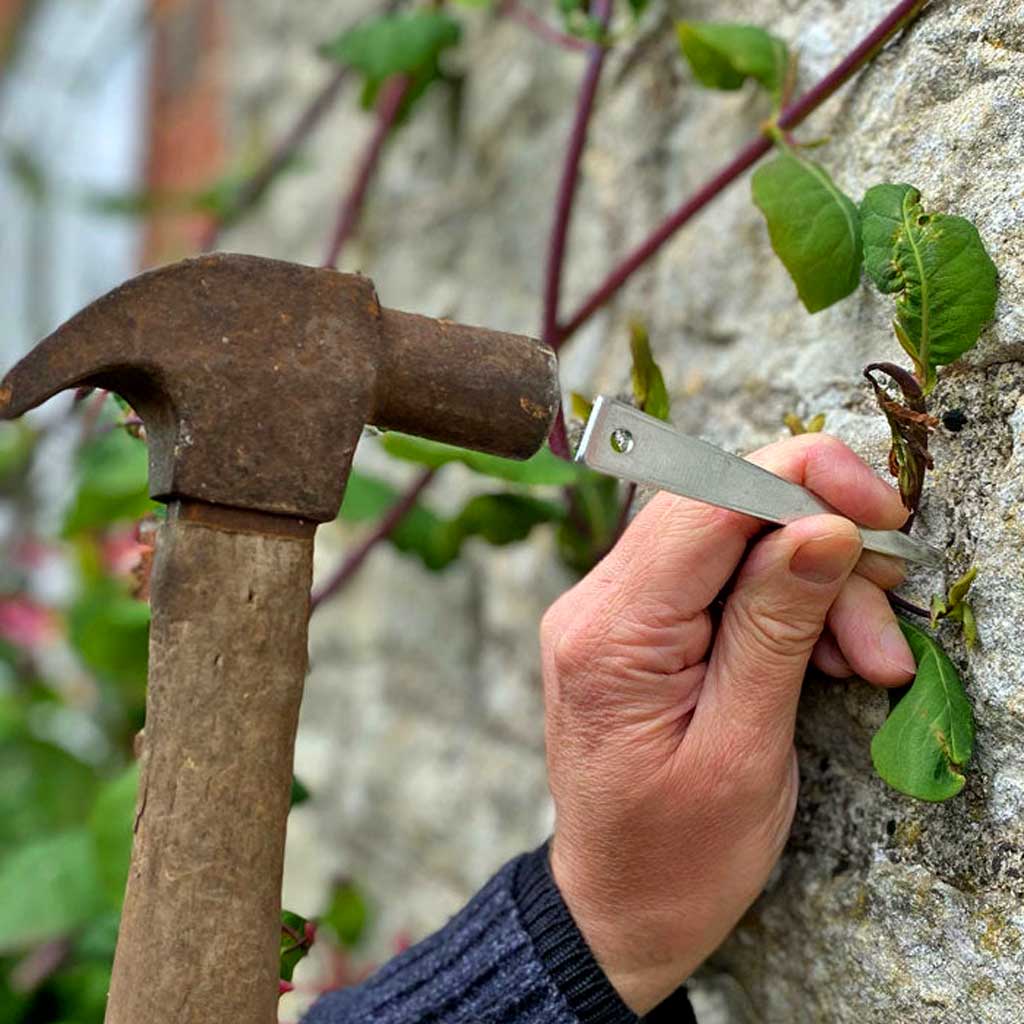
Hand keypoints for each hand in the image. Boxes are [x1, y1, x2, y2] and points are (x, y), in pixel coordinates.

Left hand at [539, 433, 914, 1013]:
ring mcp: (609, 612)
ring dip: (811, 589)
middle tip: (880, 627)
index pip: (703, 499)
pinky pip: (716, 582)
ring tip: (864, 662)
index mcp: (611, 632)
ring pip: (728, 546)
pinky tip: (824, 656)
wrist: (618, 907)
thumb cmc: (676, 854)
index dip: (800, 480)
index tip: (879, 511)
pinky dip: (781, 606)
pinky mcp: (633, 629)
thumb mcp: (744, 749)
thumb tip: (822, 527)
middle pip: (720, 514)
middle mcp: (596, 603)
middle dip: (817, 552)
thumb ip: (776, 627)